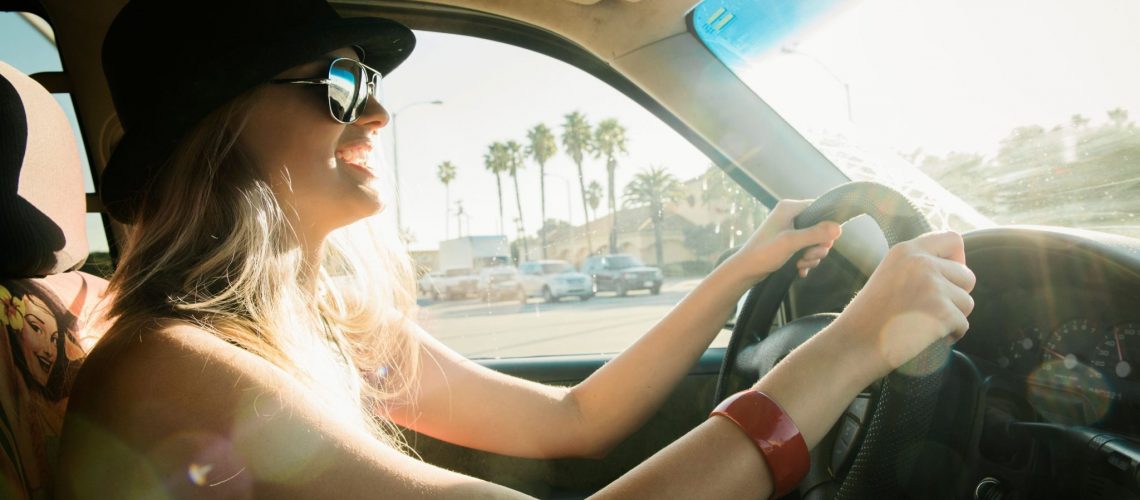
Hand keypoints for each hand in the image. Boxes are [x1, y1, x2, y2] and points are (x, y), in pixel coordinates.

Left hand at [725, 199, 842, 282]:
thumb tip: (839, 228)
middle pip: (819, 228)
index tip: (824, 241)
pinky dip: (805, 261)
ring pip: (814, 242)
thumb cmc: (764, 253)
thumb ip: (815, 234)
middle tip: (808, 255)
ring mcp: (789, 231)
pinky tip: (799, 270)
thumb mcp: (791, 242)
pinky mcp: (788, 244)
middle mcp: (790, 216)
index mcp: (789, 208)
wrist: (745, 271)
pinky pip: (806, 250)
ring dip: (811, 256)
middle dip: (817, 246)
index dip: (826, 225)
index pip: (819, 208)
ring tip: (800, 264)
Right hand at [832, 231, 975, 376]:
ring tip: (923, 325)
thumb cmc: (869, 317)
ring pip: (967, 302)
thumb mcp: (888, 274)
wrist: (853, 345)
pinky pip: (963, 324)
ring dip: (952, 318)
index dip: (957, 261)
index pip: (953, 239)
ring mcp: (932, 286)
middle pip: (967, 276)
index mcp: (906, 250)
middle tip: (929, 311)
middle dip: (956, 297)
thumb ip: (917, 266)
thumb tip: (954, 267)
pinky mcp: (941, 311)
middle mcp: (921, 262)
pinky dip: (949, 336)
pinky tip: (924, 338)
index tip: (945, 279)